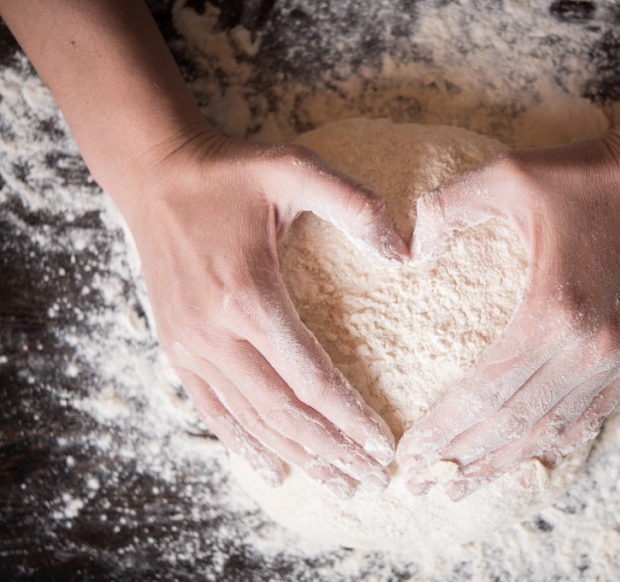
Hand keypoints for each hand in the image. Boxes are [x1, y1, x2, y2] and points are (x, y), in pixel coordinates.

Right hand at [123, 132, 406, 497]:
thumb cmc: (231, 173)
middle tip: (372, 482)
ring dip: (297, 458)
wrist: (157, 173)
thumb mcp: (295, 168)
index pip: (311, 379)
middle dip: (332, 451)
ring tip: (337, 486)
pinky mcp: (177, 347)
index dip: (350, 419)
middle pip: (283, 413)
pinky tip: (271, 471)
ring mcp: (190, 345)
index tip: (383, 447)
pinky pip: (212, 410)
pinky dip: (244, 445)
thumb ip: (354, 205)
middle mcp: (215, 333)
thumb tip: (408, 252)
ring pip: (251, 420)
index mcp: (249, 296)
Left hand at [397, 130, 619, 499]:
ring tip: (458, 487)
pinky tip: (522, 463)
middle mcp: (590, 346)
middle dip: (461, 458)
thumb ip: (446, 208)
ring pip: (550, 430)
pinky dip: (551, 445)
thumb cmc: (582, 175)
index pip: (486, 390)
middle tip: (420, 486)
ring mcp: (617, 357)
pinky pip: (588, 417)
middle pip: (514, 422)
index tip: (407, 453)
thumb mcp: (506, 174)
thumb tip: (406, 254)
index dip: (443, 427)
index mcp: (554, 308)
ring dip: (502, 463)